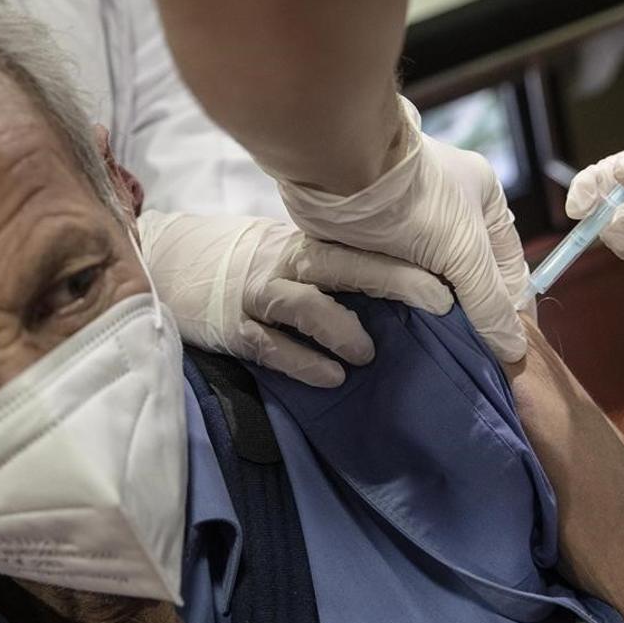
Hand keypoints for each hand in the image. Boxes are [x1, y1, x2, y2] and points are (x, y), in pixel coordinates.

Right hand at [137, 210, 452, 386]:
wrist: (171, 265)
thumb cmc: (247, 265)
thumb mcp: (291, 255)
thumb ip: (336, 269)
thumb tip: (407, 292)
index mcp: (305, 244)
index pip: (361, 244)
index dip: (405, 258)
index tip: (452, 275)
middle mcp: (284, 263)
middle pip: (341, 263)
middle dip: (393, 278)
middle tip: (438, 301)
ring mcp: (256, 295)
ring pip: (303, 304)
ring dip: (340, 327)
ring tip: (367, 354)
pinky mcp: (234, 328)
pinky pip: (271, 346)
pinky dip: (303, 362)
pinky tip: (331, 378)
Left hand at [270, 96, 531, 362]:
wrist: (337, 168)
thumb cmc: (413, 201)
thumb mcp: (463, 252)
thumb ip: (489, 301)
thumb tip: (515, 350)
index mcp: (483, 198)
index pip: (508, 265)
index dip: (510, 309)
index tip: (508, 352)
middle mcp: (451, 207)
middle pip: (470, 275)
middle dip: (470, 314)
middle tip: (472, 357)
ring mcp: (411, 220)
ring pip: (433, 280)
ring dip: (435, 312)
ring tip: (440, 351)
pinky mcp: (376, 235)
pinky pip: (397, 278)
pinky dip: (403, 301)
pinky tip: (408, 330)